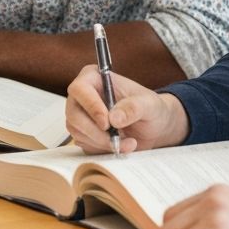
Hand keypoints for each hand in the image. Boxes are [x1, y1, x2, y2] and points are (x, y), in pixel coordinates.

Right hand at [65, 64, 188, 152]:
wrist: (154, 127)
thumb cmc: (150, 108)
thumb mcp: (149, 104)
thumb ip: (134, 107)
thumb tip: (114, 118)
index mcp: (94, 78)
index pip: (80, 89)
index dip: (91, 106)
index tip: (107, 123)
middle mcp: (82, 96)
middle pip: (74, 114)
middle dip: (96, 132)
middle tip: (117, 140)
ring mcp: (80, 115)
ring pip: (77, 132)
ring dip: (102, 142)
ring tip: (128, 143)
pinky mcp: (83, 133)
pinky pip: (84, 144)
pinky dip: (103, 149)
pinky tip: (120, 146)